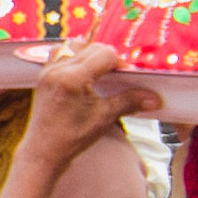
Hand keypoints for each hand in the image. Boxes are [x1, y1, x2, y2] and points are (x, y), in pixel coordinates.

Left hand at [3, 42, 133, 197]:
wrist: (44, 151)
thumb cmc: (72, 138)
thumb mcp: (104, 118)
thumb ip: (129, 102)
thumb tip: (154, 98)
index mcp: (72, 78)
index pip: (104, 54)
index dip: (120, 63)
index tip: (127, 77)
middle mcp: (57, 69)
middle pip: (92, 47)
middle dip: (108, 58)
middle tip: (116, 77)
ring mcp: (48, 70)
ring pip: (76, 46)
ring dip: (91, 54)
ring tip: (100, 73)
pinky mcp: (43, 74)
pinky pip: (61, 53)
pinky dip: (75, 57)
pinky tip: (83, 72)